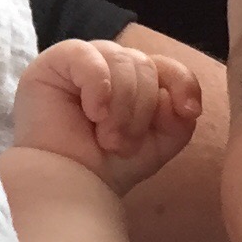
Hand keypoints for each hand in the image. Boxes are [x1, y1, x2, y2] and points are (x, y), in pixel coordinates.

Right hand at [11, 39, 201, 195]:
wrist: (72, 186)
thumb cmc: (110, 165)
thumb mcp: (160, 142)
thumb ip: (178, 115)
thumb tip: (170, 95)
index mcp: (134, 79)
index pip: (167, 64)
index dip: (182, 82)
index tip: (188, 111)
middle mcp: (109, 65)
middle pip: (144, 63)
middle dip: (141, 109)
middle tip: (122, 145)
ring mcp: (82, 60)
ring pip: (121, 59)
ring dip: (120, 107)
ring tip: (107, 138)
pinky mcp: (54, 61)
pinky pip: (87, 56)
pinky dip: (98, 86)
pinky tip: (93, 113)